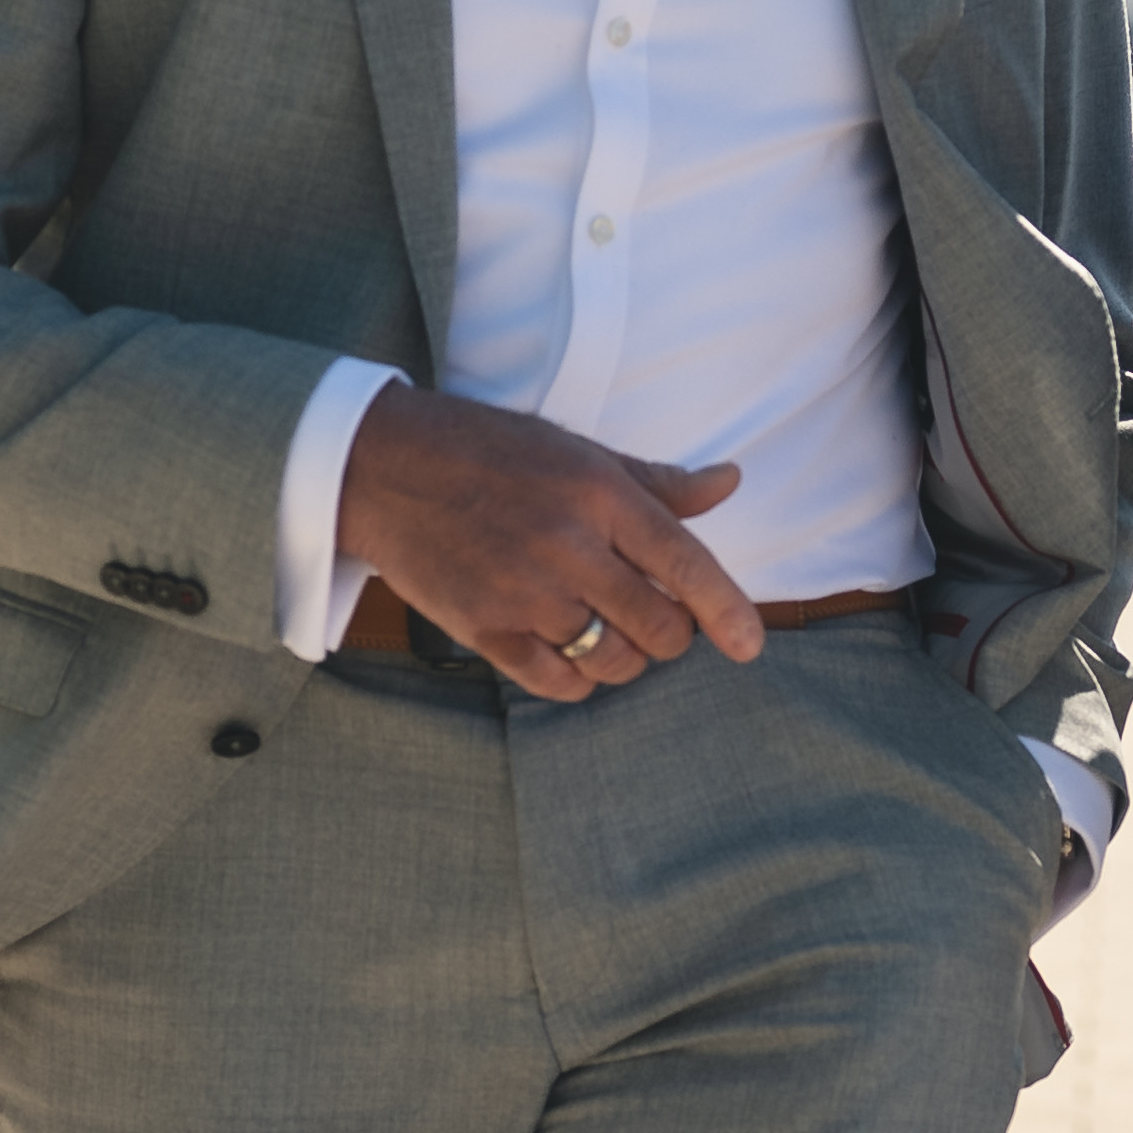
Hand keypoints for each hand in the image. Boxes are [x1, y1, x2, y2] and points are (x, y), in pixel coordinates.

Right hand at [337, 386, 765, 704]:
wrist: (383, 466)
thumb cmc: (487, 450)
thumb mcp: (576, 449)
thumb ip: (656, 481)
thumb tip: (729, 483)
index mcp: (598, 493)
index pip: (683, 562)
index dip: (726, 610)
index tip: (750, 644)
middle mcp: (567, 545)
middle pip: (657, 626)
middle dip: (670, 634)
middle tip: (654, 619)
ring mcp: (524, 593)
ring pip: (613, 660)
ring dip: (626, 658)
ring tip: (609, 632)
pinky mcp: (485, 629)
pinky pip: (558, 683)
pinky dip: (580, 680)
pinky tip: (573, 656)